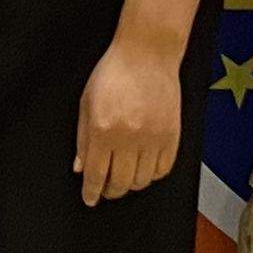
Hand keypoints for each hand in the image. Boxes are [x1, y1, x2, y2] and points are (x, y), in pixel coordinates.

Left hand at [73, 34, 182, 206]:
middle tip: (106, 188)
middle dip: (110, 191)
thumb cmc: (115, 73)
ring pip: (143, 181)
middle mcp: (129, 137)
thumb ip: (82, 140)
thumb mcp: (87, 104)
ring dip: (131, 184)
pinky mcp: (172, 135)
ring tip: (125, 176)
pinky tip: (144, 167)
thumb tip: (81, 168)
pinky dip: (153, 175)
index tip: (90, 199)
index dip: (92, 192)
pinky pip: (163, 169)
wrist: (147, 53)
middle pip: (120, 183)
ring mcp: (153, 138)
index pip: (96, 175)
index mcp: (103, 129)